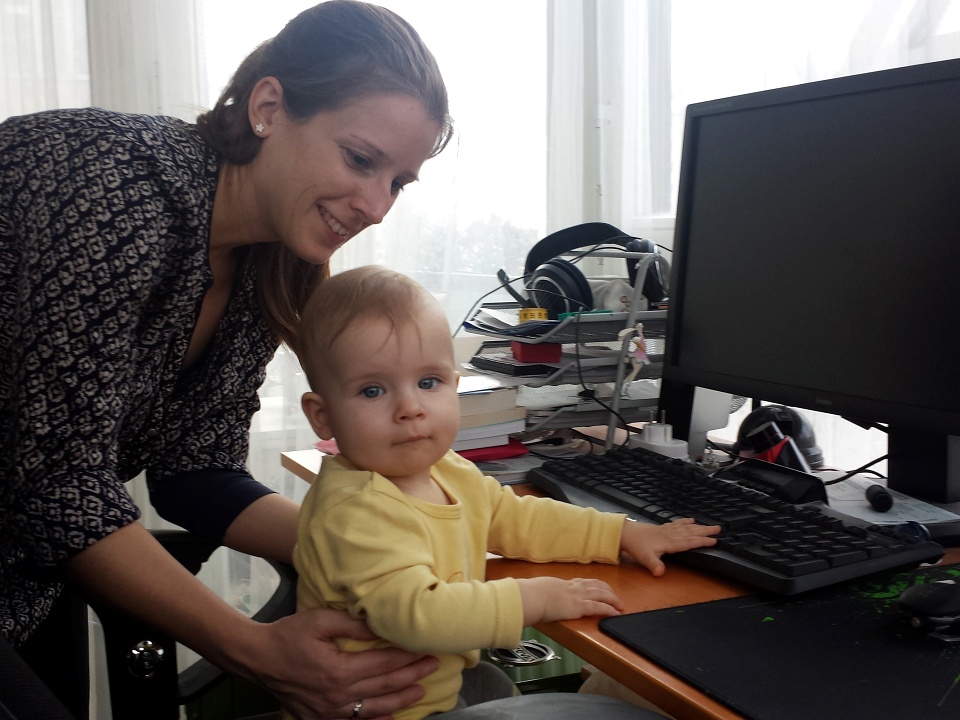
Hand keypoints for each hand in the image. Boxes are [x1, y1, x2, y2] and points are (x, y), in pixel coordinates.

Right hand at [238, 608, 438, 719]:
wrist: (258, 658)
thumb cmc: (288, 635)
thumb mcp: (321, 620)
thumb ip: (353, 625)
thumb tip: (382, 624)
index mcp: (339, 670)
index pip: (384, 664)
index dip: (408, 657)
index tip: (426, 650)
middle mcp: (337, 696)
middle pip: (384, 686)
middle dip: (412, 676)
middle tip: (433, 666)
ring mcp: (329, 711)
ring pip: (373, 708)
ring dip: (400, 700)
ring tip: (420, 692)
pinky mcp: (319, 718)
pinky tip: (389, 718)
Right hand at [518, 576, 623, 624]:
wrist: (531, 597)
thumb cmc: (529, 595)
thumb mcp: (536, 591)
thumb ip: (539, 593)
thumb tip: (532, 596)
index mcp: (562, 584)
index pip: (582, 582)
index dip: (593, 585)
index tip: (598, 587)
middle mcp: (572, 588)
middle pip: (595, 585)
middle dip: (607, 590)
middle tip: (614, 596)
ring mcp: (577, 596)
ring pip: (601, 594)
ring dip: (612, 599)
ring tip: (620, 605)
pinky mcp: (579, 607)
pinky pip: (599, 607)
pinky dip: (609, 609)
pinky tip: (616, 613)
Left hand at [620, 517, 719, 576]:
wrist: (625, 533)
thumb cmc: (636, 545)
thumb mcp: (645, 558)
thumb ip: (654, 565)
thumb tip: (660, 573)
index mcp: (670, 542)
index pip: (689, 542)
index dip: (702, 542)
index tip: (714, 541)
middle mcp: (670, 534)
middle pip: (691, 532)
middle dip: (705, 531)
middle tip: (718, 529)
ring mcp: (666, 530)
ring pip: (686, 527)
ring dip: (698, 526)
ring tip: (709, 525)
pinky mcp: (662, 528)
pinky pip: (677, 524)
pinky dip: (684, 522)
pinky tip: (690, 520)